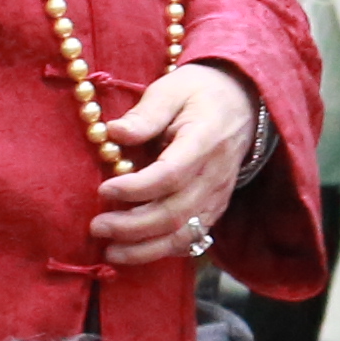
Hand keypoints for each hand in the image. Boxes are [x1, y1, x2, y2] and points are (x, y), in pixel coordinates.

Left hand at [93, 59, 260, 264]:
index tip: (104, 190)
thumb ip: (145, 113)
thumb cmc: (200, 93)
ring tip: (111, 251)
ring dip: (146, 248)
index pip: (170, 174)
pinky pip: (193, 238)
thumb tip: (114, 133)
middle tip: (97, 226)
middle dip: (132, 226)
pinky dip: (164, 250)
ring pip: (185, 234)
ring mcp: (218, 196)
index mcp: (204, 140)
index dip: (136, 188)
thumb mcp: (172, 88)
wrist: (242, 102)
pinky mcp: (216, 208)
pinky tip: (136, 252)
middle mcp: (215, 175)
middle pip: (175, 212)